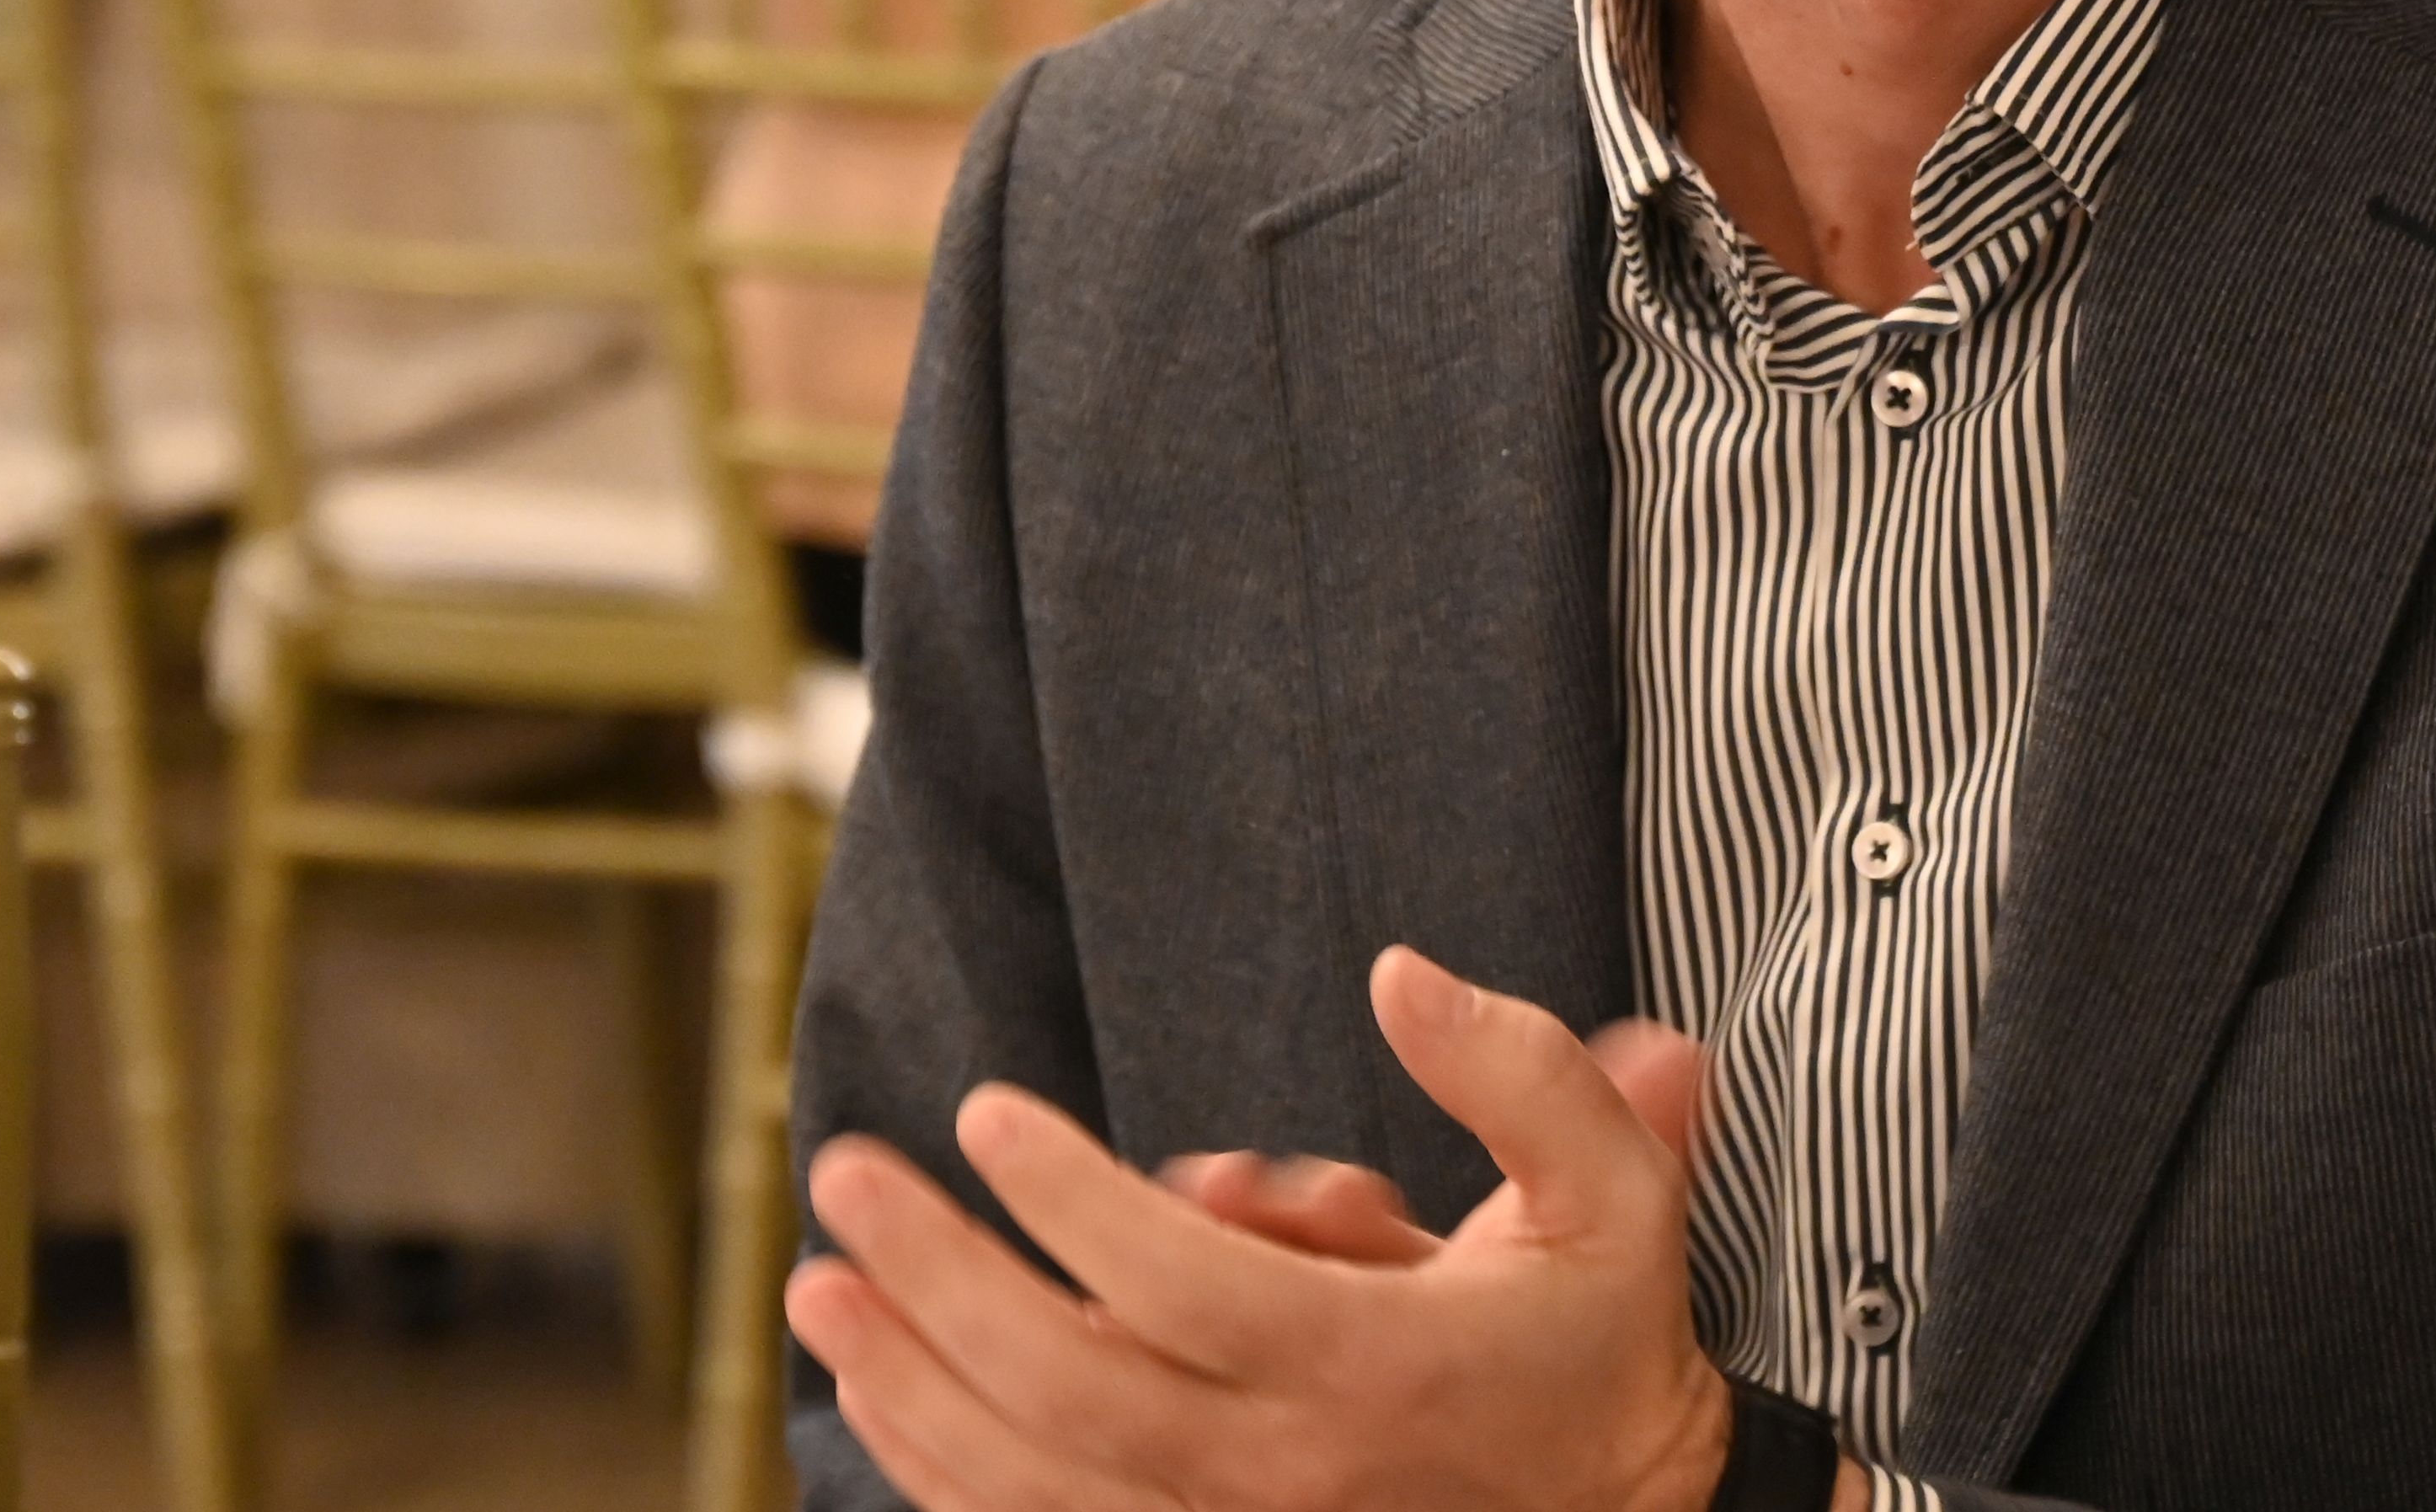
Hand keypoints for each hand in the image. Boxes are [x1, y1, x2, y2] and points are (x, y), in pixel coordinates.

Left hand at [785, 946, 1738, 1511]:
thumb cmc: (1598, 1333)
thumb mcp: (1612, 1187)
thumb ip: (1522, 1073)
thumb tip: (1402, 976)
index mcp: (1379, 1366)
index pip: (1186, 1289)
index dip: (1074, 1204)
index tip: (990, 1111)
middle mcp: (1289, 1476)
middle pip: (1073, 1389)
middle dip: (943, 1281)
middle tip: (849, 1174)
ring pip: (1033, 1485)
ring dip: (911, 1386)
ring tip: (823, 1285)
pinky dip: (946, 1475)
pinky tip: (877, 1392)